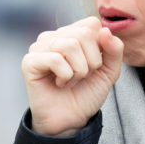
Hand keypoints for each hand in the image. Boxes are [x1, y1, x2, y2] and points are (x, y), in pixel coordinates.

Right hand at [21, 17, 124, 136]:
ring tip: (72, 80)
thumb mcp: (109, 71)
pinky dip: (65, 75)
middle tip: (83, 76)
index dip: (100, 47)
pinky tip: (60, 83)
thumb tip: (105, 30)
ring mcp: (39, 48)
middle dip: (92, 61)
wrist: (70, 120)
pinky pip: (55, 59)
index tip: (94, 66)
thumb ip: (114, 50)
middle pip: (83, 34)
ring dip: (79, 70)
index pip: (92, 24)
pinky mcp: (29, 62)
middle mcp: (54, 37)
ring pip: (70, 45)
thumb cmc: (86, 93)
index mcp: (71, 34)